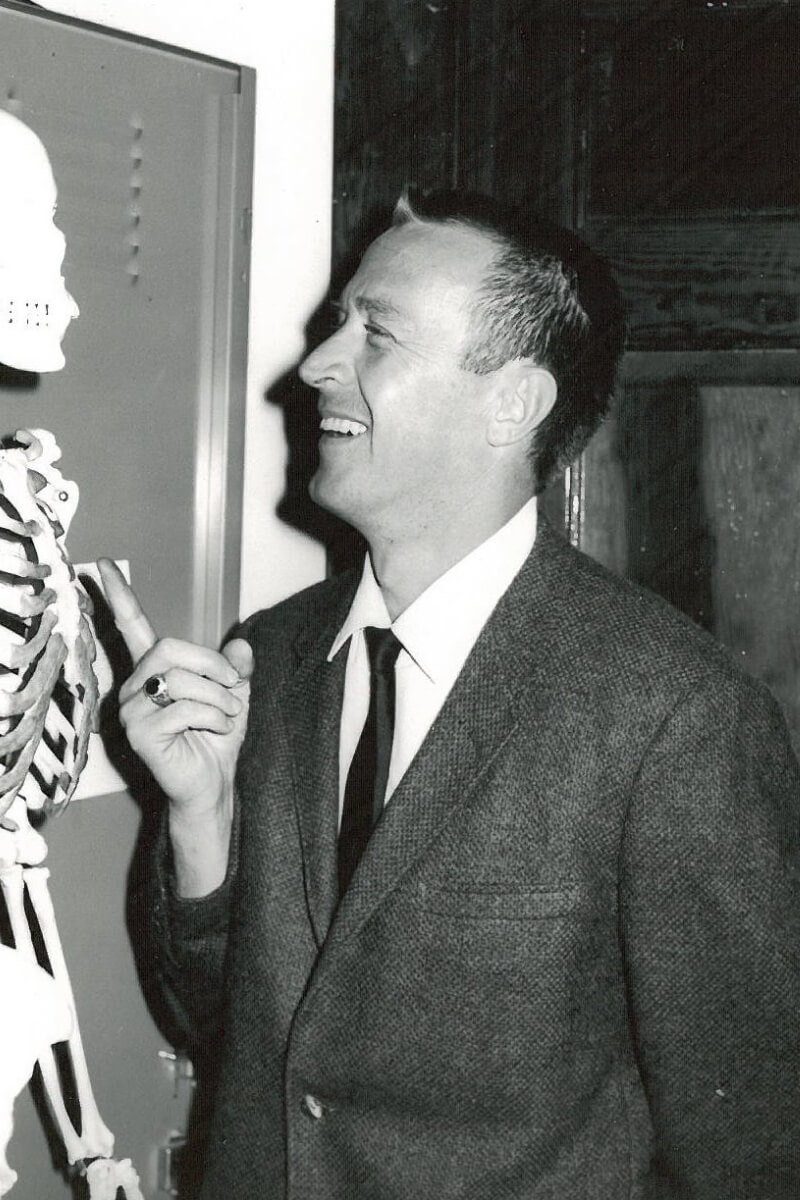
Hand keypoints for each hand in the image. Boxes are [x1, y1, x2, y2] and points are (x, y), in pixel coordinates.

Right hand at [97, 558, 252, 821]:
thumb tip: (242, 644)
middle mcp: (133, 686)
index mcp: (152, 670)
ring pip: (178, 679)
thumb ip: (235, 666)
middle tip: (234, 686)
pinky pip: (182, 708)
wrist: (214, 783)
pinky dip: (213, 715)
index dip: (119, 596)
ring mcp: (131, 710)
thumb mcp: (234, 693)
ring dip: (218, 696)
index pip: (131, 626)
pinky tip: (218, 729)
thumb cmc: (217, 737)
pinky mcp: (139, 733)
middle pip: (168, 648)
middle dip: (211, 664)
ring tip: (228, 715)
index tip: (103, 565)